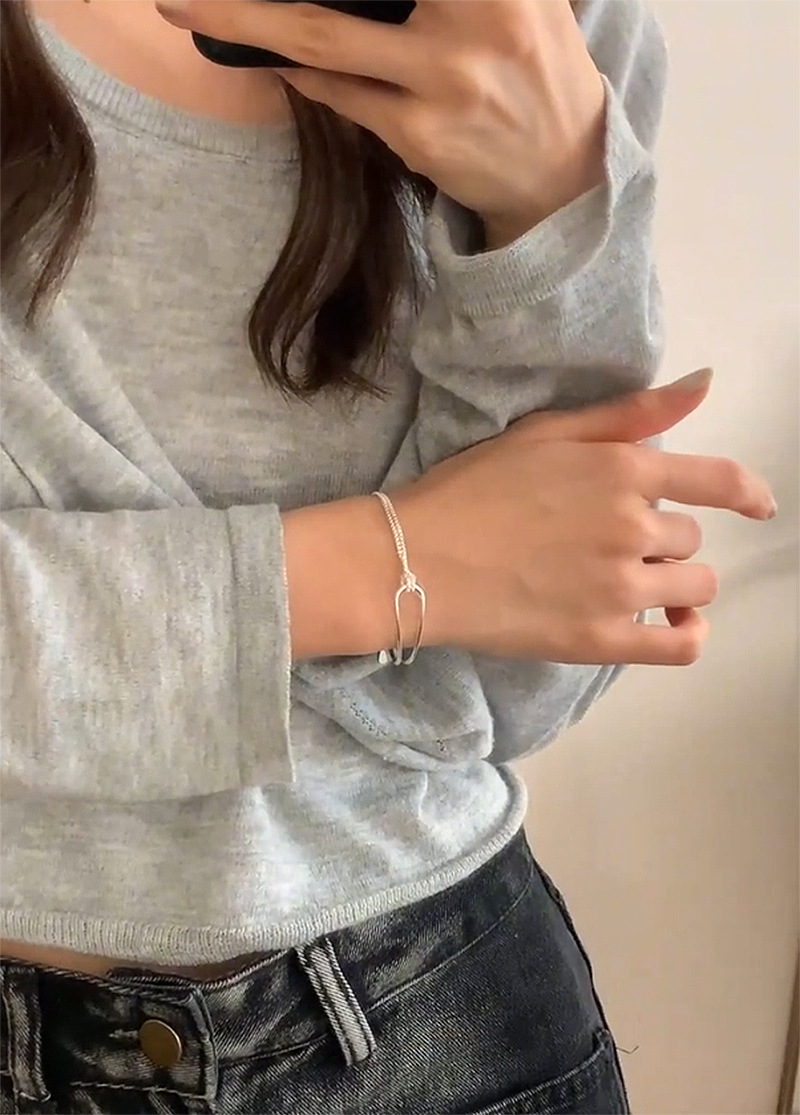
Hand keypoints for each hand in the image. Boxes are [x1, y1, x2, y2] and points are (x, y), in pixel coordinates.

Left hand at [155, 0, 606, 241]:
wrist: (566, 176)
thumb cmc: (537, 70)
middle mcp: (476, 22)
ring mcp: (444, 83)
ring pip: (319, 41)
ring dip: (244, 19)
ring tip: (185, 6)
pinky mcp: (419, 136)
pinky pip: (341, 95)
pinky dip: (303, 75)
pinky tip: (279, 62)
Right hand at [390, 369, 776, 665]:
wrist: (415, 561)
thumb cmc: (470, 490)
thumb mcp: (547, 432)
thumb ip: (629, 413)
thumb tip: (704, 383)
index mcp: (623, 470)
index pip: (718, 481)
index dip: (747, 493)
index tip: (757, 505)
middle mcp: (634, 527)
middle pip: (691, 539)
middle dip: (662, 539)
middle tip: (606, 543)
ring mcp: (620, 588)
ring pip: (694, 588)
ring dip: (674, 585)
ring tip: (628, 583)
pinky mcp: (602, 640)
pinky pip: (680, 646)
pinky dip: (687, 636)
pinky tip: (670, 627)